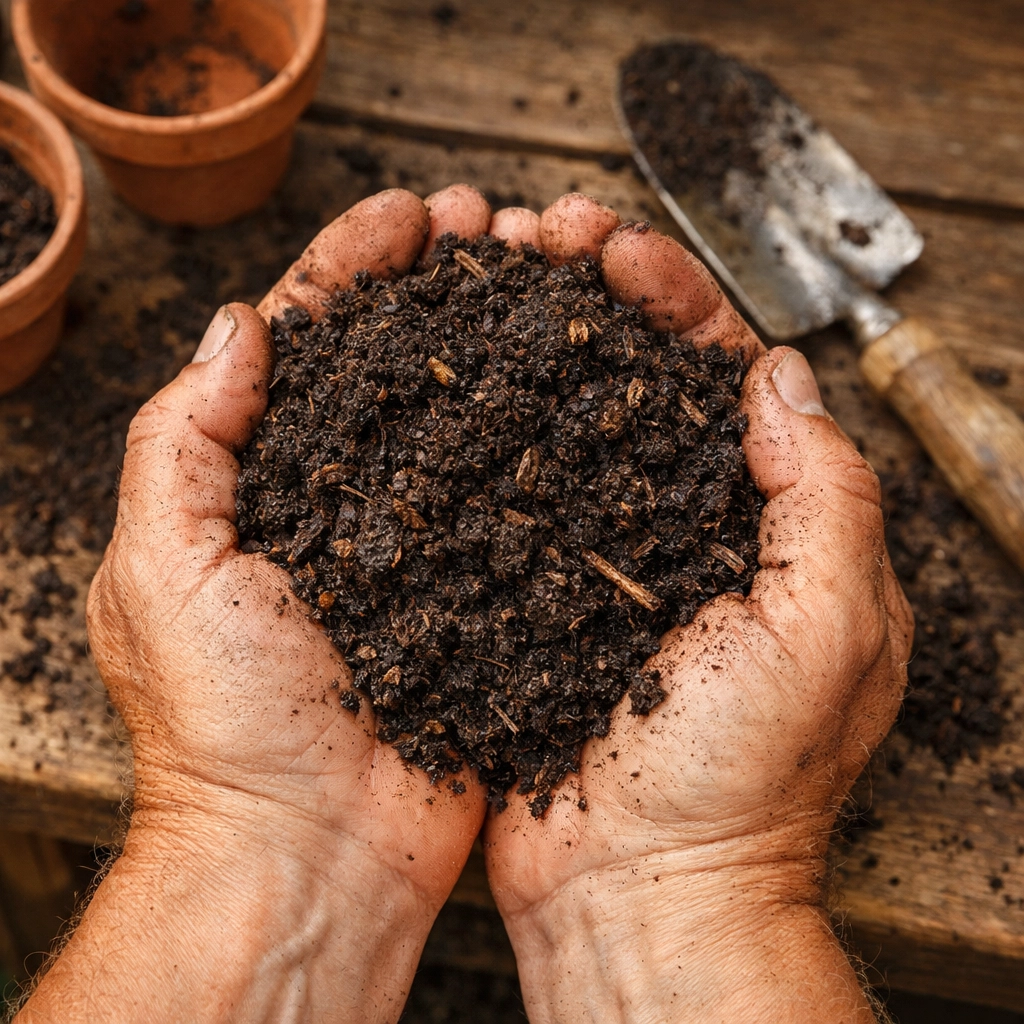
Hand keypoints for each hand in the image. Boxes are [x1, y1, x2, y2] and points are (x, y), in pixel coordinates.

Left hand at [20, 187, 504, 1023]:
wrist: (315, 850)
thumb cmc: (226, 727)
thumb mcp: (165, 569)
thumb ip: (185, 440)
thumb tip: (234, 326)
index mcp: (265, 480)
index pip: (310, 340)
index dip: (355, 265)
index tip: (407, 214)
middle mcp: (350, 498)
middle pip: (401, 359)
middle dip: (444, 280)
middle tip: (493, 224)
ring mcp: (424, 538)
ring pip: (468, 410)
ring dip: (503, 336)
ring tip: (547, 273)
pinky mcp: (486, 584)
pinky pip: (519, 492)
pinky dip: (547, 431)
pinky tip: (583, 381)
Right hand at [482, 196, 912, 1022]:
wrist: (637, 889)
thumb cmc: (743, 780)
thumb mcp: (827, 626)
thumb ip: (824, 491)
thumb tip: (778, 373)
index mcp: (759, 518)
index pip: (717, 372)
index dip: (671, 298)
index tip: (614, 250)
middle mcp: (673, 523)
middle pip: (630, 379)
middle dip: (588, 296)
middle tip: (536, 233)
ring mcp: (590, 553)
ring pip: (559, 421)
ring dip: (527, 347)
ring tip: (482, 277)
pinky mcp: (523, 590)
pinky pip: (502, 493)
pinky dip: (478, 433)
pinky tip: (441, 384)